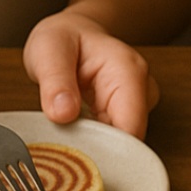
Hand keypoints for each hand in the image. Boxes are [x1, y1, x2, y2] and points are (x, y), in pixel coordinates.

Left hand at [23, 10, 158, 138]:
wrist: (74, 35)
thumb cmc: (64, 38)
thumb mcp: (48, 49)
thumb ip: (55, 81)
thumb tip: (63, 114)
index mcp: (129, 72)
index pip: (131, 128)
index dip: (106, 148)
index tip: (77, 154)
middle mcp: (142, 91)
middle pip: (130, 142)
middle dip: (99, 151)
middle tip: (65, 148)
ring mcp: (138, 107)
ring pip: (123, 147)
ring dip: (95, 149)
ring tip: (69, 136)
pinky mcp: (129, 119)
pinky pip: (115, 144)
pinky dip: (96, 146)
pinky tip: (78, 135)